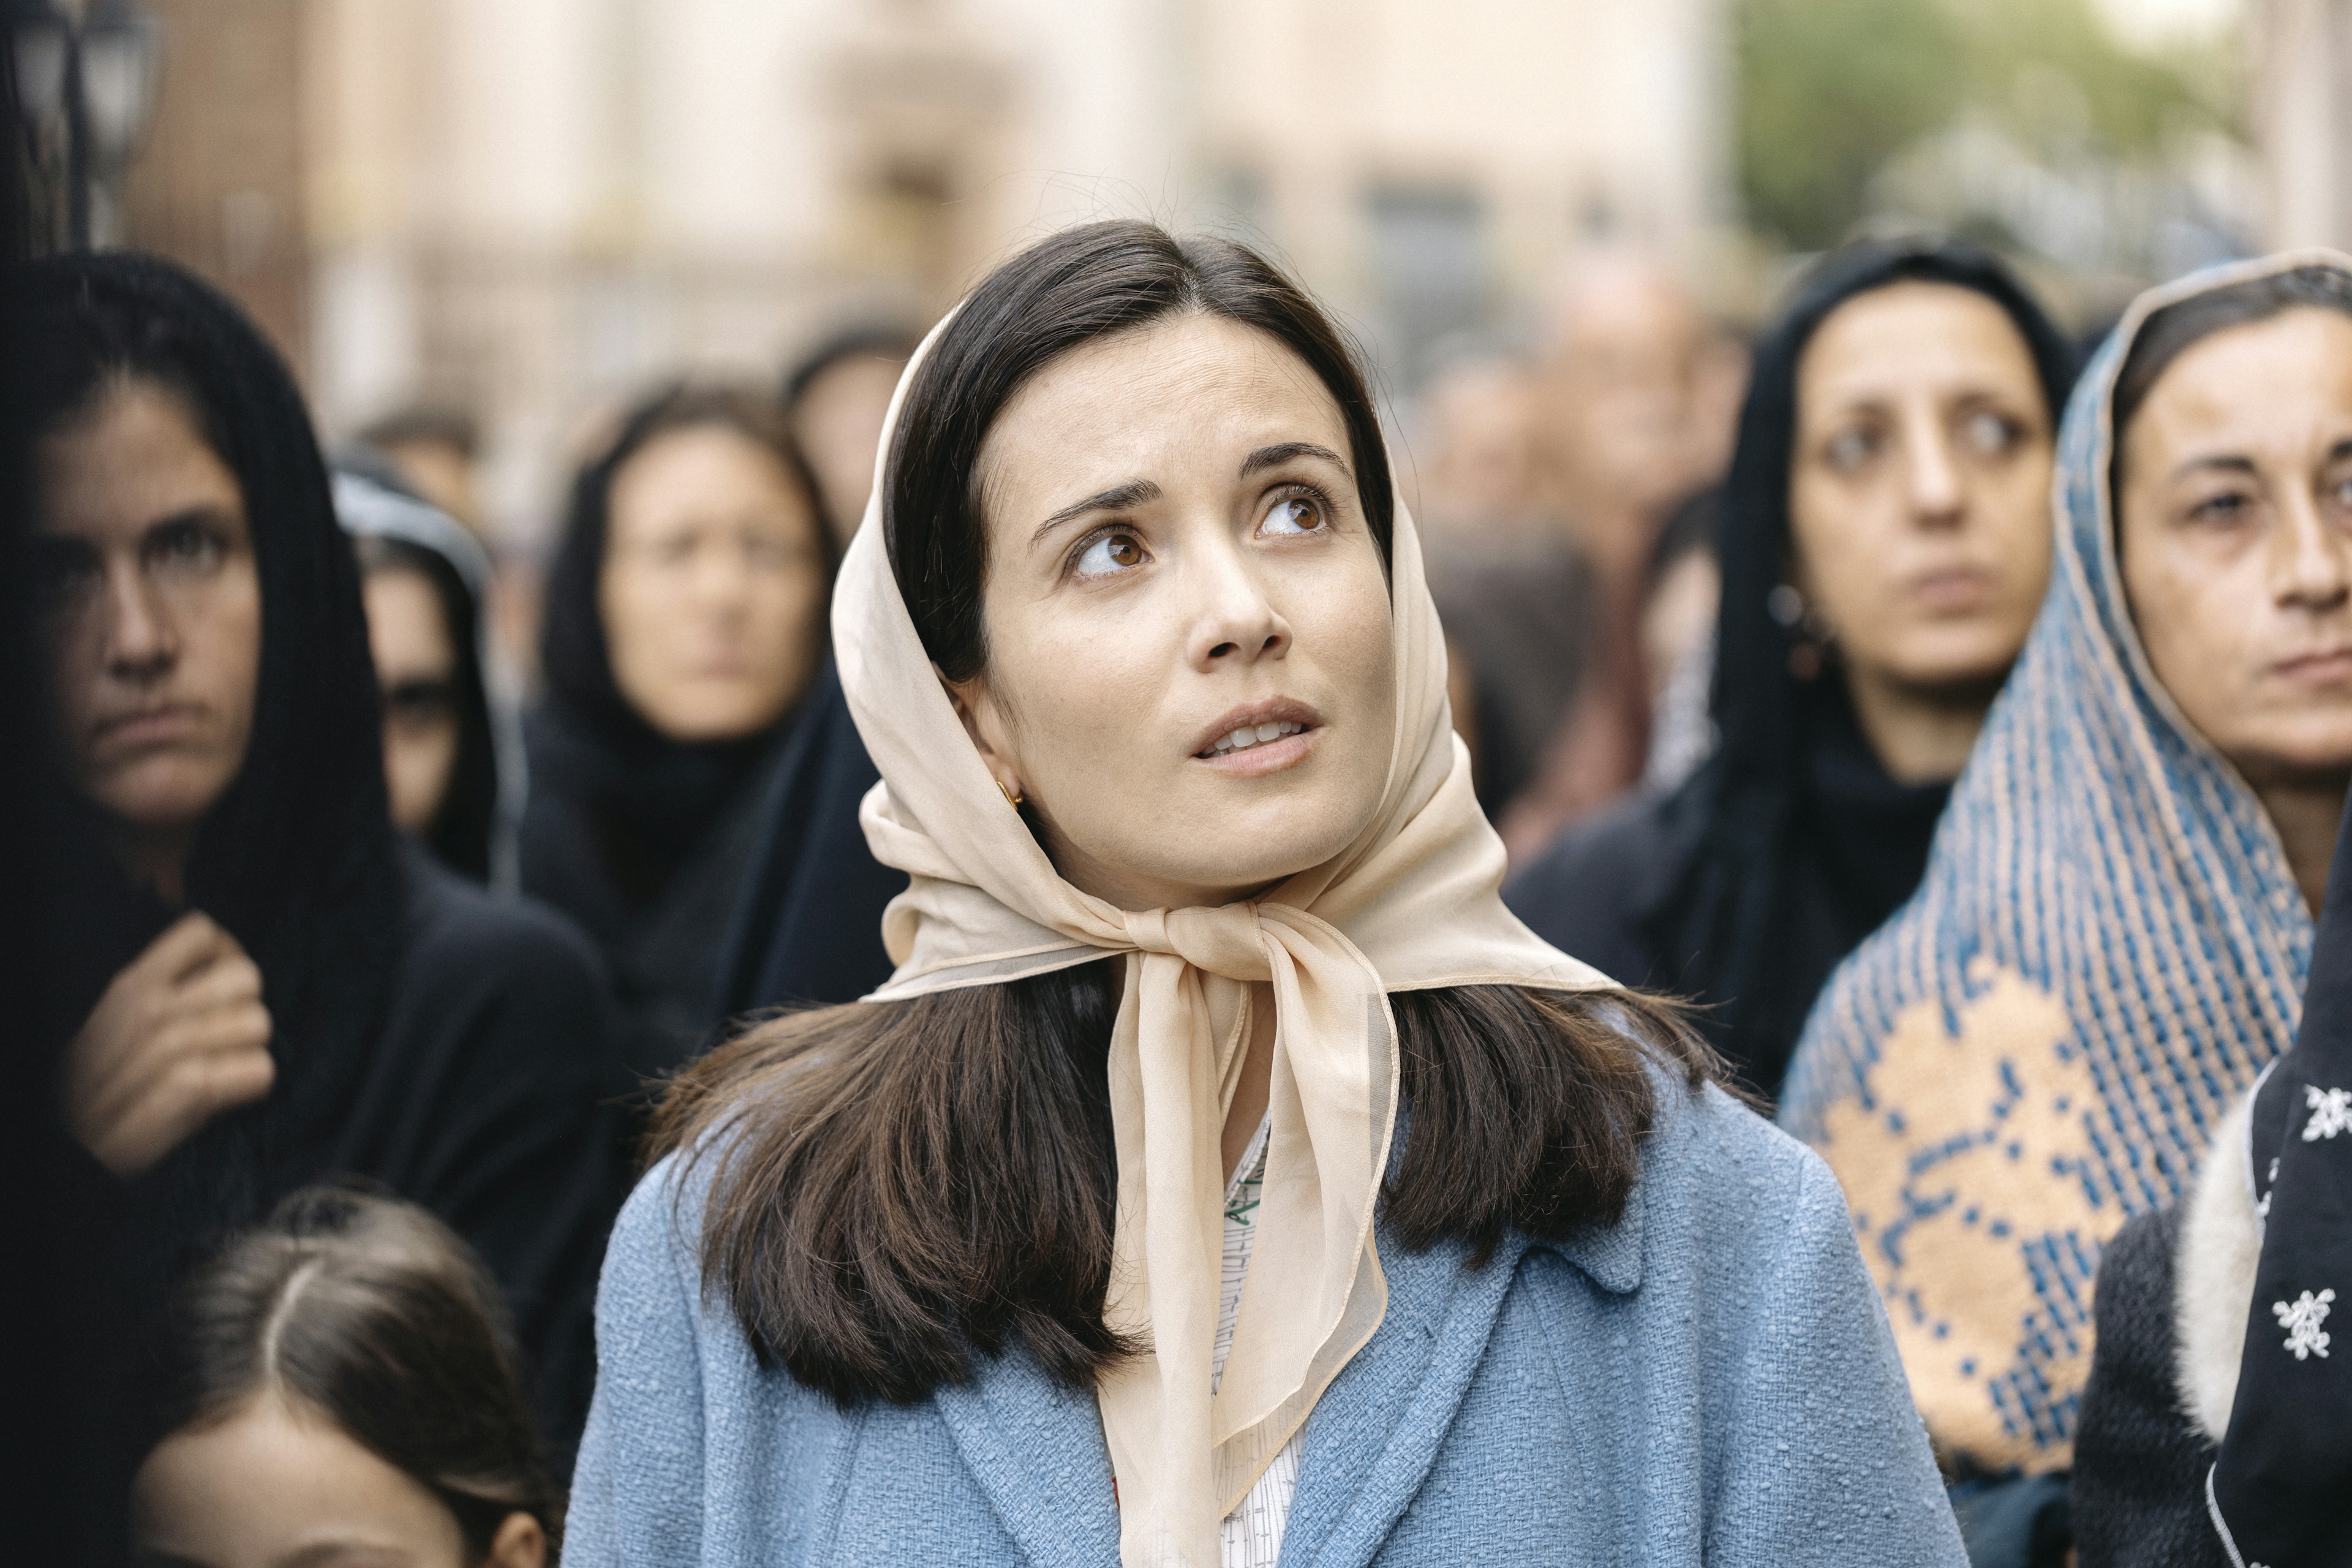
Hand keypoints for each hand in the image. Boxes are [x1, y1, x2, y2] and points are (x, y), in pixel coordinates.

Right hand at [64, 912, 274, 1178]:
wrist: (71, 1147)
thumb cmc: (95, 1087)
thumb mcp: (114, 1024)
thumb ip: (161, 996)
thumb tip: (219, 970)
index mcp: (130, 986)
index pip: (201, 933)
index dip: (226, 955)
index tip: (224, 985)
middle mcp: (150, 1009)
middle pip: (246, 977)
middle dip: (245, 1007)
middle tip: (227, 1037)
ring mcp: (167, 1048)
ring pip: (258, 1023)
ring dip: (250, 1048)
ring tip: (225, 1068)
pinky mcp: (188, 1092)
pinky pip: (258, 1070)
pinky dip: (252, 1083)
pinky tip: (231, 1093)